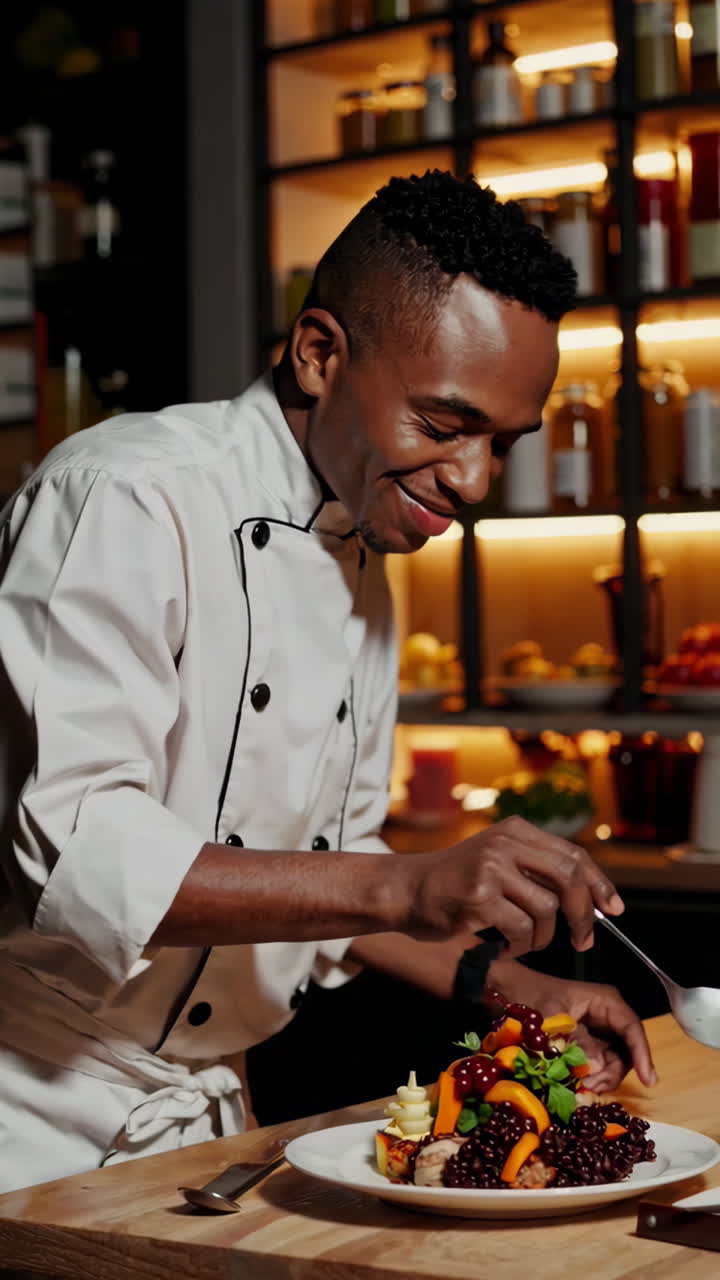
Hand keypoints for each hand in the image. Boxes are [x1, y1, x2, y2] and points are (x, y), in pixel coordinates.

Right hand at [408, 816, 624, 956]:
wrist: (405, 889)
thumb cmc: (455, 883)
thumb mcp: (497, 860)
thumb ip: (535, 870)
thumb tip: (592, 899)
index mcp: (515, 830)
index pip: (572, 854)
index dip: (599, 883)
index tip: (614, 908)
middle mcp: (505, 843)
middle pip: (568, 877)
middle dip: (583, 913)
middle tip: (582, 939)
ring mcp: (491, 868)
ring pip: (546, 910)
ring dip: (540, 937)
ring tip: (519, 941)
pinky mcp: (479, 896)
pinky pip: (521, 930)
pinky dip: (517, 946)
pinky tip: (500, 946)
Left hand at [487, 960, 656, 1089]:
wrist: (508, 992)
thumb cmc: (530, 996)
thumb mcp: (551, 1017)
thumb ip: (575, 1041)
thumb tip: (596, 1066)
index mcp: (605, 1001)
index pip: (632, 1029)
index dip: (643, 1055)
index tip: (649, 1080)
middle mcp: (607, 1016)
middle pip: (626, 1051)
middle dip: (613, 1072)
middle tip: (593, 1087)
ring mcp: (598, 1031)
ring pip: (613, 1062)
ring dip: (601, 1078)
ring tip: (581, 1087)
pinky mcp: (587, 1044)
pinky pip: (597, 1065)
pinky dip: (591, 1077)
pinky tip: (578, 1085)